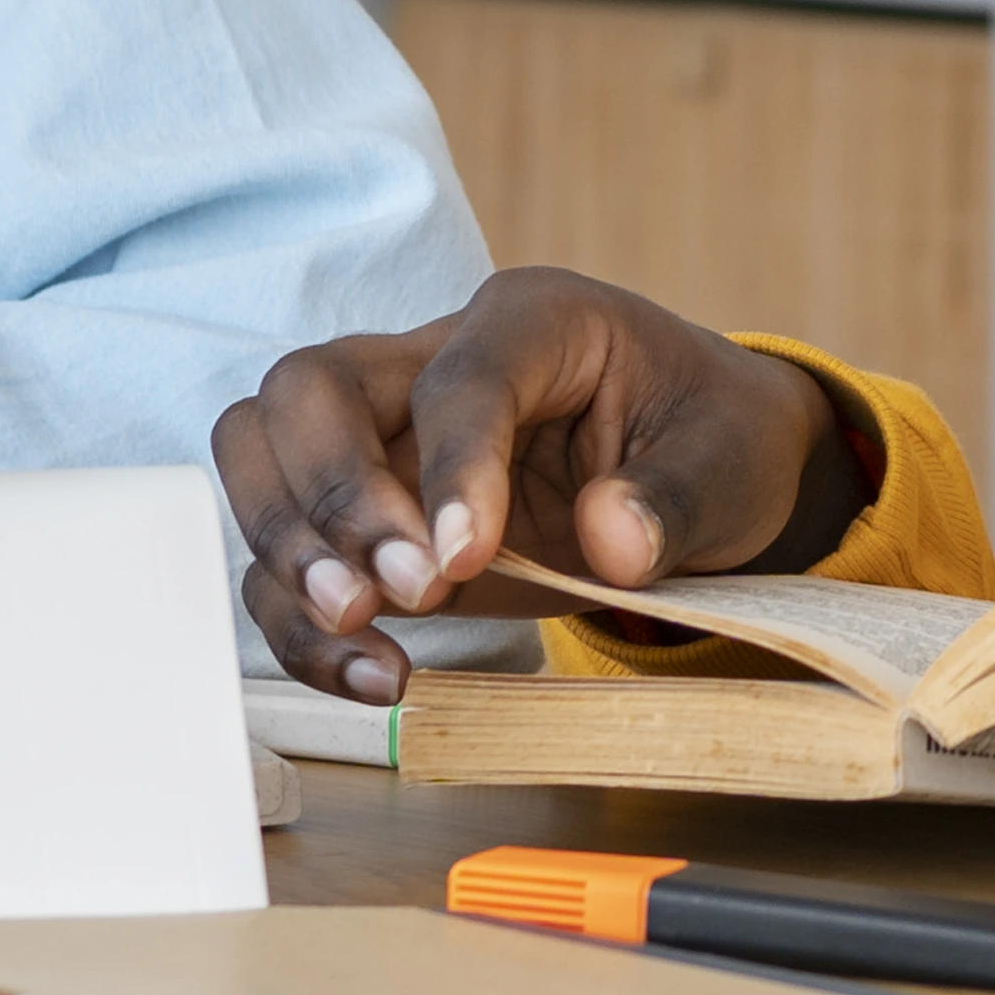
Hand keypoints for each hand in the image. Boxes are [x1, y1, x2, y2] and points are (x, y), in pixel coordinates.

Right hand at [219, 270, 870, 692]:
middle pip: (310, 388)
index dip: (451, 468)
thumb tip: (614, 543)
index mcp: (533, 322)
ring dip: (290, 553)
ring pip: (264, 454)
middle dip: (331, 495)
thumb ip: (674, 500)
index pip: (458, 378)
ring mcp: (388, 438)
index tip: (462, 561)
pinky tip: (370, 672)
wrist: (704, 468)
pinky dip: (304, 620)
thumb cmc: (713, 438)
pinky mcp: (371, 520)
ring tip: (363, 631)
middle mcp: (434, 362)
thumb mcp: (730, 461)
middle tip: (395, 590)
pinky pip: (292, 557)